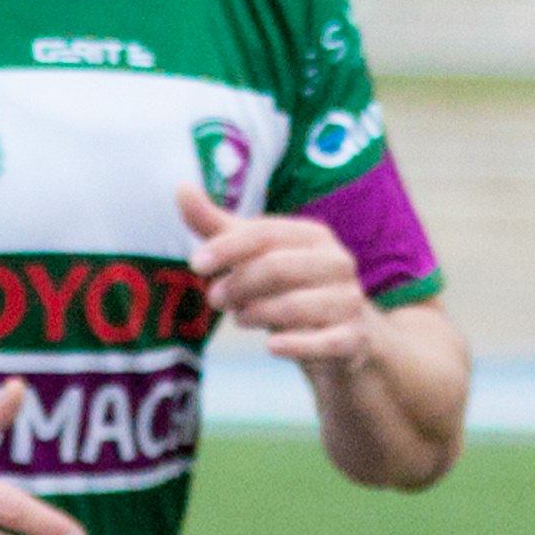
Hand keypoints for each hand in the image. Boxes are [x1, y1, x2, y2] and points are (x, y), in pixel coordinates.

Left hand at [179, 184, 374, 378]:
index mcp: (313, 236)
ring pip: (295, 305)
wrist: (343, 339)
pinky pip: (324, 342)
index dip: (227, 246)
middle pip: (277, 267)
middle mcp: (336, 262)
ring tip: (241, 318)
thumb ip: (219, 229)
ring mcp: (348, 300)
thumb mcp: (255, 258)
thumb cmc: (290, 290)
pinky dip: (295, 345)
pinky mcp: (353, 338)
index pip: (266, 233)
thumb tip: (181, 189)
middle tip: (214, 299)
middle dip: (238, 284)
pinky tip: (271, 346)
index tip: (195, 264)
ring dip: (256, 314)